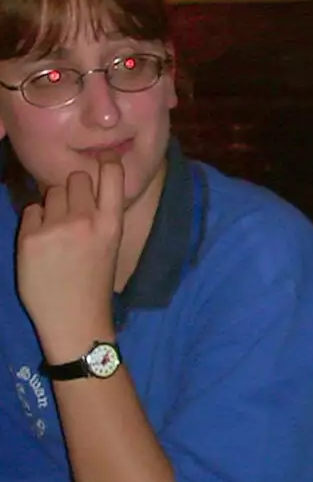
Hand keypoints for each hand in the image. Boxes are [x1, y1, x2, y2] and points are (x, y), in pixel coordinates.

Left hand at [17, 161, 123, 357]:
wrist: (75, 319)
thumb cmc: (95, 282)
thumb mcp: (111, 244)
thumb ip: (102, 214)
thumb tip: (85, 184)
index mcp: (111, 223)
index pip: (112, 174)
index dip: (106, 162)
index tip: (102, 161)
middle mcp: (85, 220)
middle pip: (76, 178)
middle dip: (73, 189)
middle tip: (72, 210)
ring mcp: (56, 228)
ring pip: (52, 192)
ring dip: (53, 205)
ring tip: (57, 232)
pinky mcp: (30, 239)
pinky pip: (31, 211)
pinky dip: (35, 222)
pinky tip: (43, 244)